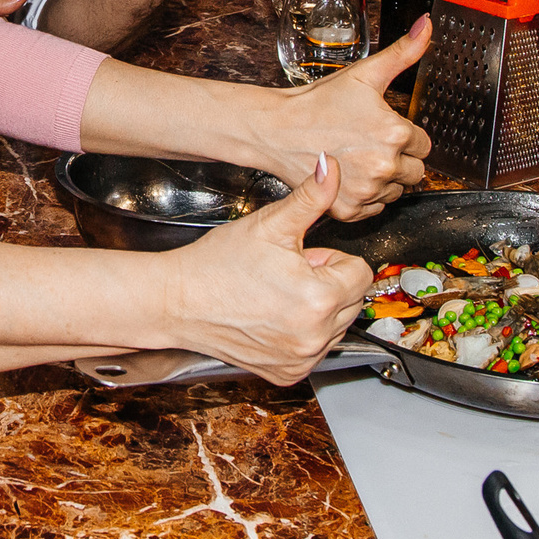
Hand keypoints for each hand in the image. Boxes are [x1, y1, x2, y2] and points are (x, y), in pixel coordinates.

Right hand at [165, 151, 373, 384]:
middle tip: (285, 275)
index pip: (360, 272)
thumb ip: (311, 196)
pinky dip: (301, 334)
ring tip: (277, 296)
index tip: (299, 258)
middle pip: (352, 301)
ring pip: (336, 326)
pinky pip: (314, 350)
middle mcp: (315, 336)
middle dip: (326, 284)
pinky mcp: (287, 373)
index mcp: (320, 298)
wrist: (177, 301)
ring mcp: (301, 359)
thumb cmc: (219, 263)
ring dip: (317, 310)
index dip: (329, 259)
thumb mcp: (270, 223)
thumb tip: (331, 165)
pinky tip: (272, 318)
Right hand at [250, 16, 432, 218]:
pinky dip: (366, 196)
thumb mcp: (365, 73)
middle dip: (399, 158)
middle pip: (415, 171)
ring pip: (397, 190)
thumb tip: (426, 26)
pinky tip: (350, 175)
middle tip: (369, 142)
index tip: (381, 129)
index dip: (404, 135)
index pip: (424, 145)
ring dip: (385, 178)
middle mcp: (384, 166)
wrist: (276, 129)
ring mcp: (366, 191)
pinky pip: (375, 208)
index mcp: (395, 133)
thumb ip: (403, 52)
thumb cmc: (318, 103)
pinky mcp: (349, 210)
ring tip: (358, 157)